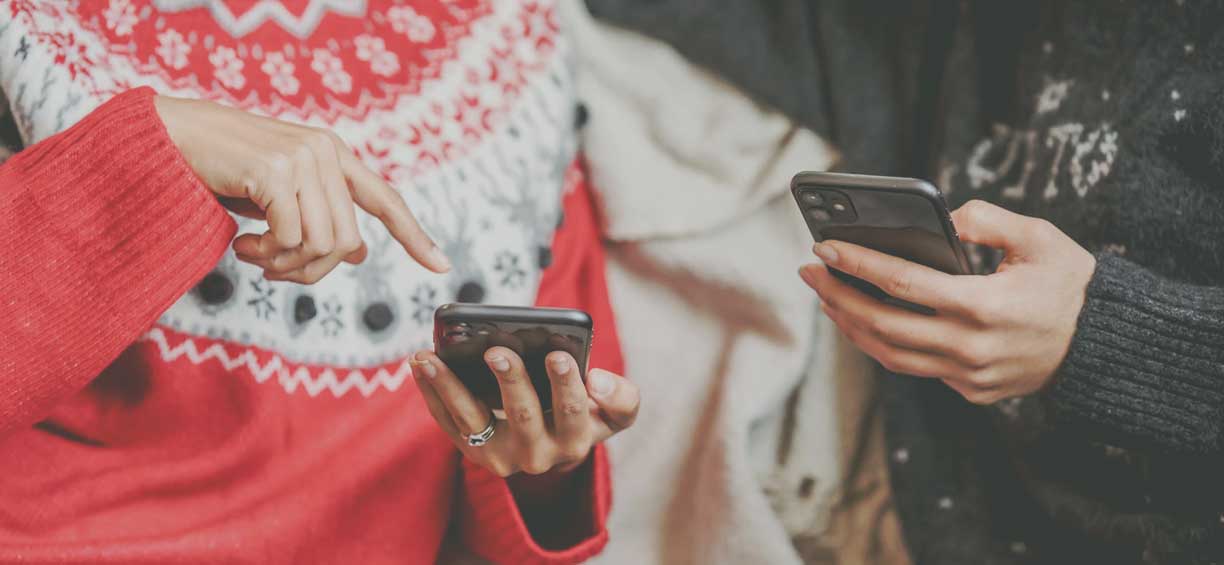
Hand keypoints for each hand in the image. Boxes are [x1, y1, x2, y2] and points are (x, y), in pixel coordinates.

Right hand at [154, 95, 449, 283]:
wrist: (171, 139)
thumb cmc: (223, 170)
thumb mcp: (279, 198)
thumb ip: (319, 217)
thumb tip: (357, 253)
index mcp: (333, 155)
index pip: (385, 199)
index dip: (414, 235)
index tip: (442, 265)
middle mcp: (325, 152)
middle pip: (346, 242)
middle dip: (310, 271)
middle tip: (272, 270)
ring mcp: (303, 157)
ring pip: (322, 245)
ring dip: (285, 266)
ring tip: (254, 255)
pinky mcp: (275, 170)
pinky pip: (290, 239)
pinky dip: (266, 255)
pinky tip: (242, 245)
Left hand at [410, 348, 638, 476]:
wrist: (550, 451)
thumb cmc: (582, 417)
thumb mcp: (612, 415)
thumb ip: (622, 399)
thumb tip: (598, 379)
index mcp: (575, 441)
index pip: (572, 412)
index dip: (566, 385)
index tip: (558, 355)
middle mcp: (537, 456)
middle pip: (522, 415)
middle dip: (510, 381)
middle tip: (497, 351)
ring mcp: (499, 457)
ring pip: (472, 420)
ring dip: (450, 386)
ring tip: (432, 357)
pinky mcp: (470, 451)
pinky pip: (447, 421)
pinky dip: (431, 391)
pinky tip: (421, 363)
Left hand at [799, 200, 1095, 403]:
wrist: (1104, 344)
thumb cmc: (1070, 284)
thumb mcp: (1040, 239)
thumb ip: (988, 220)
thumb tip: (943, 217)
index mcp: (984, 306)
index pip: (902, 283)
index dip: (858, 264)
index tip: (824, 247)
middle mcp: (970, 347)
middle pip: (882, 324)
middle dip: (838, 295)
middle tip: (810, 270)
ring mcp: (968, 375)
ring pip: (890, 355)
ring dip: (851, 325)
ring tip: (828, 295)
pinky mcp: (971, 390)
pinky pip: (914, 368)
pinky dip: (883, 345)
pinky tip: (865, 320)